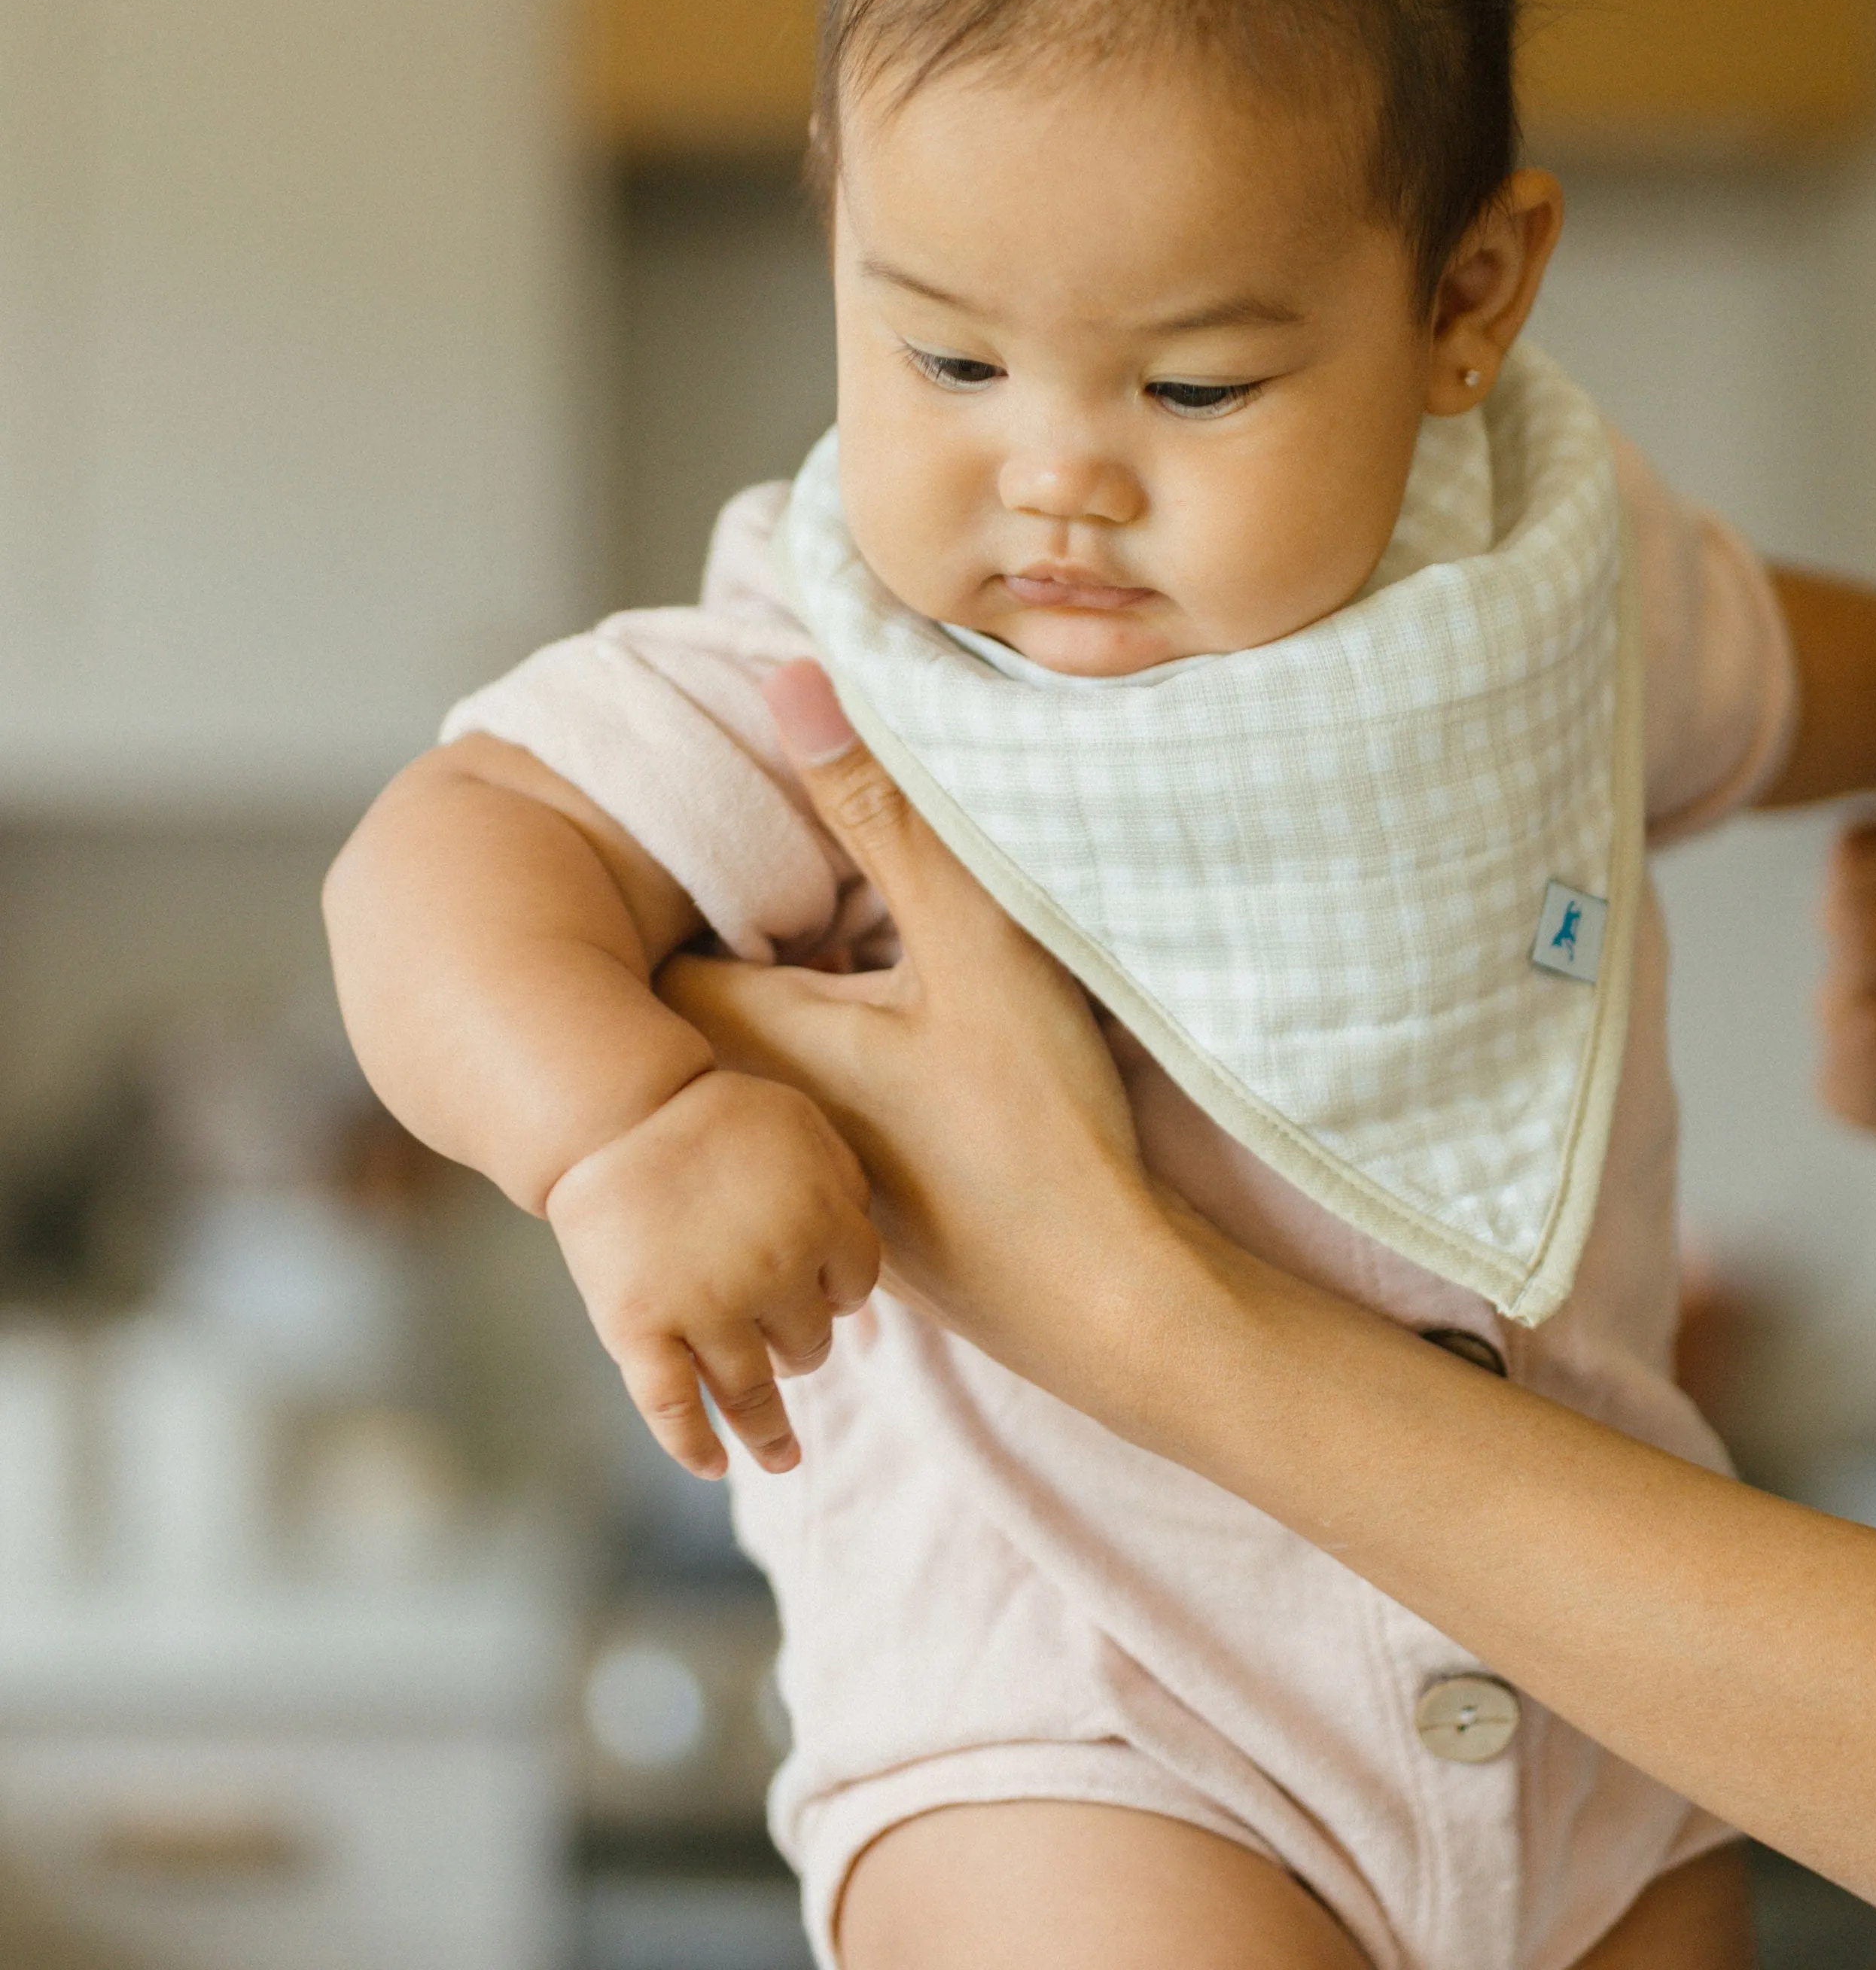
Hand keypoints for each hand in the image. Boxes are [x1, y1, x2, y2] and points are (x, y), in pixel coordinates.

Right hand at [545, 1067, 879, 1477]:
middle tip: (785, 1344)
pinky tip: (715, 1467)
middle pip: (809, 1342)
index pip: (855, 1288)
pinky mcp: (640, 1332)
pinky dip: (695, 1445)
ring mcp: (704, 1310)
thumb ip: (845, 1185)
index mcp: (822, 1224)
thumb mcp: (806, 1127)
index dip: (842, 1293)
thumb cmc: (717, 1115)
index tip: (826, 1296)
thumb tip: (861, 1245)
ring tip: (783, 1457)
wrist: (615, 1114)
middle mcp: (772, 1276)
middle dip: (802, 1346)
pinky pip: (674, 1409)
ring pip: (753, 1391)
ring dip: (770, 1429)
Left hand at [658, 664, 1169, 1395]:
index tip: (740, 806)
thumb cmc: (1036, 1134)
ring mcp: (797, 1164)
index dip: (689, 858)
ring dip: (796, 987)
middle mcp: (746, 1108)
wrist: (1109, 1303)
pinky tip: (917, 1036)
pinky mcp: (855, 1198)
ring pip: (760, 1041)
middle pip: (704, 980)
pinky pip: (812, 1095)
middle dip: (741, 915)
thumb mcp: (973, 945)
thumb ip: (884, 812)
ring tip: (865, 927)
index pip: (659, 920)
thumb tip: (792, 678)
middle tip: (804, 851)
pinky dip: (841, 1051)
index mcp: (746, 1037)